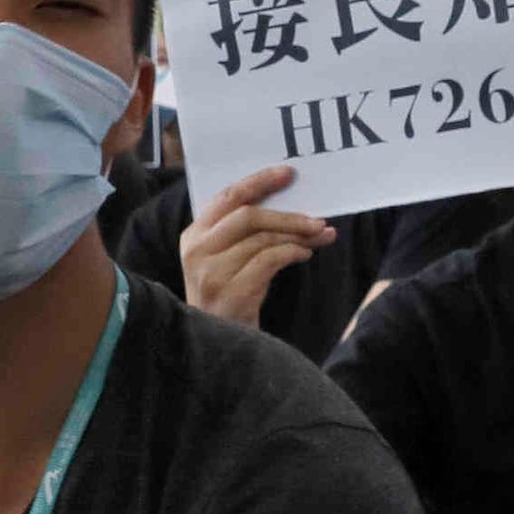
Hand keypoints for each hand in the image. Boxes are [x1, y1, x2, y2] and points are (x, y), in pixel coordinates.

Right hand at [180, 163, 334, 325]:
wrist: (218, 341)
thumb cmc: (230, 293)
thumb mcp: (226, 259)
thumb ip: (246, 232)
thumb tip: (295, 206)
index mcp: (194, 235)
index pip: (228, 197)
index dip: (259, 182)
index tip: (288, 173)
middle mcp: (197, 250)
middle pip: (248, 215)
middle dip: (288, 215)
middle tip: (317, 219)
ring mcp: (211, 272)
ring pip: (263, 238)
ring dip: (298, 236)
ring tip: (320, 237)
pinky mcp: (229, 291)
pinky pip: (269, 260)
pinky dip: (292, 253)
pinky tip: (304, 254)